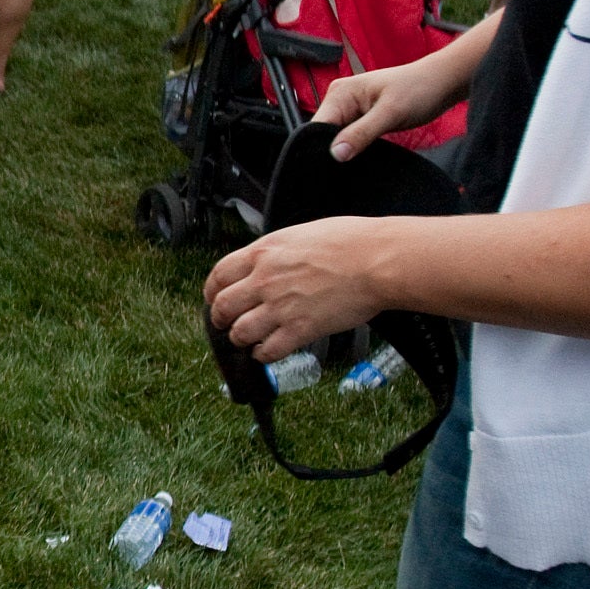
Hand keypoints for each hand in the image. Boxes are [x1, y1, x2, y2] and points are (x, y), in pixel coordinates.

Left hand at [205, 217, 393, 358]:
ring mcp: (280, 306)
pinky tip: (268, 351)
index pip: (218, 275)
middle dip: (220, 319)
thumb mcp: (300, 234)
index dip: (212, 291)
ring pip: (239, 332)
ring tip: (248, 340)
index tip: (214, 298)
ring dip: (240, 339)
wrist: (377, 261)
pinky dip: (263, 355)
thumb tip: (267, 262)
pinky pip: (267, 351)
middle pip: (222, 307)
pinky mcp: (300, 330)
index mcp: (264, 252)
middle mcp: (265, 280)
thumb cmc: (351, 242)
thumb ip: (276, 251)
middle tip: (225, 324)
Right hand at [313, 61, 452, 157]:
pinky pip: (350, 138)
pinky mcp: (361, 118)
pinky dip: (355, 148)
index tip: (332, 169)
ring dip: (346, 151)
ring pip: (337, 139)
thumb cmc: (419, 89)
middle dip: (334, 152)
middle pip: (323, 135)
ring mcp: (350, 109)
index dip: (321, 150)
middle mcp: (340, 100)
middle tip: (350, 169)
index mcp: (340, 93)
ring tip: (359, 163)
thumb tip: (335, 153)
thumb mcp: (390, 113)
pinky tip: (364, 157)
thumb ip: (361, 133)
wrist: (442, 83)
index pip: (316, 128)